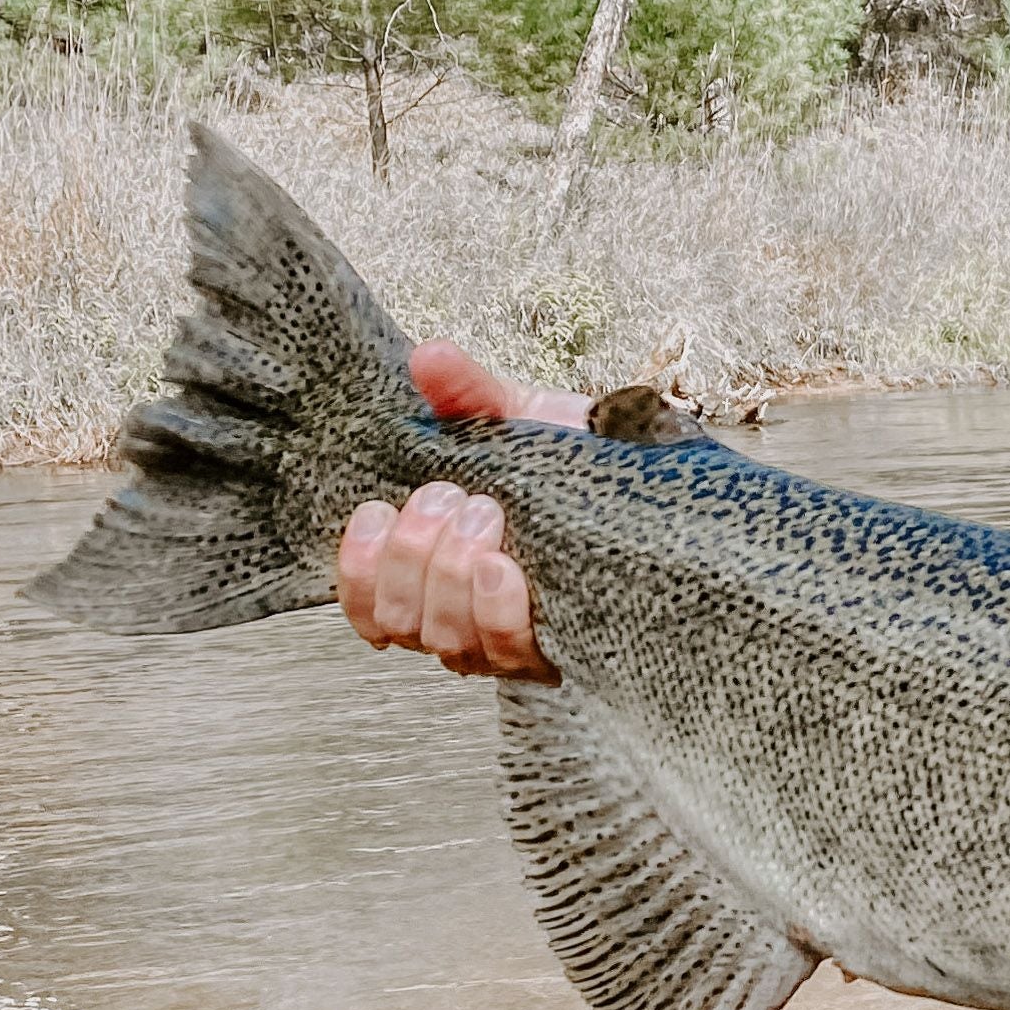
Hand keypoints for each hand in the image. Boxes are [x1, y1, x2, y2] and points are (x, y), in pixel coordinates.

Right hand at [333, 341, 588, 683]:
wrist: (651, 478)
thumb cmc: (572, 462)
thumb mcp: (516, 420)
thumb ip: (468, 393)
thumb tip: (429, 357)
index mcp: (435, 570)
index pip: (367, 605)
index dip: (358, 569)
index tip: (379, 509)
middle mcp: (464, 616)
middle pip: (403, 621)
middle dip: (413, 554)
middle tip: (449, 497)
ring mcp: (509, 640)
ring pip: (446, 643)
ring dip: (451, 574)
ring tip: (484, 514)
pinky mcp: (557, 650)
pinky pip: (506, 652)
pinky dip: (495, 609)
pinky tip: (502, 567)